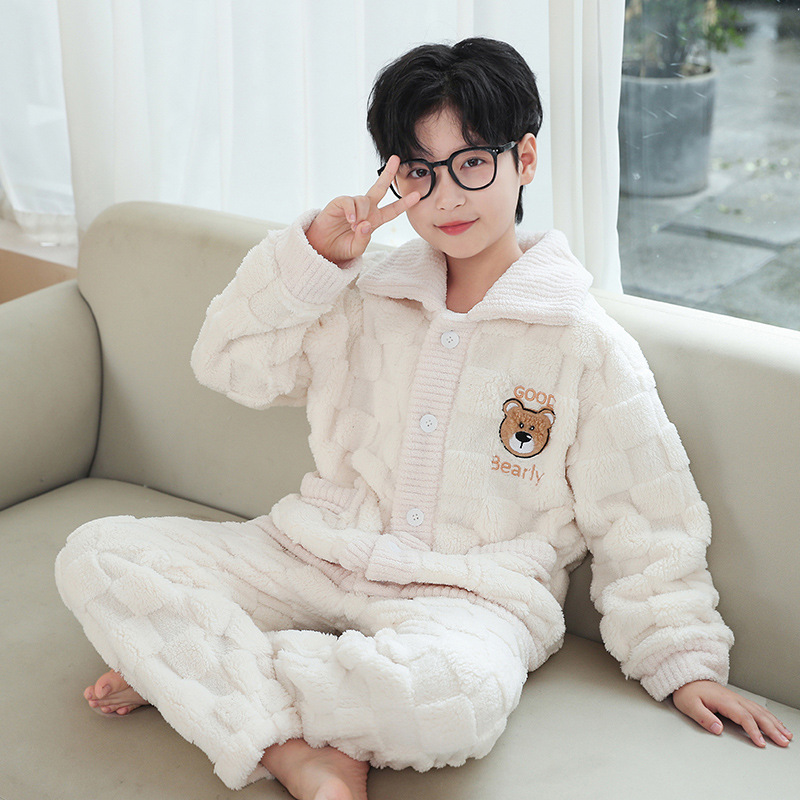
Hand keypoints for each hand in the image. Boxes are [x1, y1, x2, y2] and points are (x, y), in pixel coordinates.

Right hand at [306, 155, 420, 266]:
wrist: (322, 248)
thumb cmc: (341, 248)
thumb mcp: (356, 249)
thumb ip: (364, 239)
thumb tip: (366, 224)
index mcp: (374, 220)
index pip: (392, 210)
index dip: (404, 204)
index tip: (417, 196)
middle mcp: (366, 209)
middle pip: (380, 188)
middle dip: (388, 174)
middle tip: (395, 159)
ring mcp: (353, 205)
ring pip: (363, 200)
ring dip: (361, 214)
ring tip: (354, 227)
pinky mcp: (339, 203)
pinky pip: (349, 202)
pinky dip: (351, 211)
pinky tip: (350, 220)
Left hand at [672, 680, 792, 747]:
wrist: (687, 679)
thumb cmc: (688, 692)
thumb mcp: (689, 705)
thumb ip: (703, 717)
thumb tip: (717, 728)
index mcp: (724, 700)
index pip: (743, 717)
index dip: (753, 730)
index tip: (761, 743)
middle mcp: (734, 699)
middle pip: (757, 714)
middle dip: (772, 728)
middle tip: (783, 742)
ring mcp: (737, 699)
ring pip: (760, 711)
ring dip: (774, 723)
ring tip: (786, 735)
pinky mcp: (737, 700)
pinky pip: (757, 708)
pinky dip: (769, 717)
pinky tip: (776, 723)